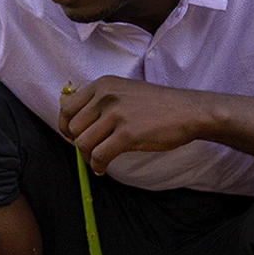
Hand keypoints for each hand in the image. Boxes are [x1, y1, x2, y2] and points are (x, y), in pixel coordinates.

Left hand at [58, 76, 202, 174]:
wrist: (189, 111)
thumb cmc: (156, 105)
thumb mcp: (123, 91)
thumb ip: (100, 102)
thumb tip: (74, 124)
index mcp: (102, 85)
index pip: (67, 107)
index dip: (65, 126)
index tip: (70, 137)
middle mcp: (105, 97)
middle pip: (73, 127)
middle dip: (78, 143)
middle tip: (89, 152)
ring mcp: (116, 114)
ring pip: (83, 143)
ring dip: (87, 157)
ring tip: (97, 162)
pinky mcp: (127, 134)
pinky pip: (100, 155)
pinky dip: (97, 166)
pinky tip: (102, 169)